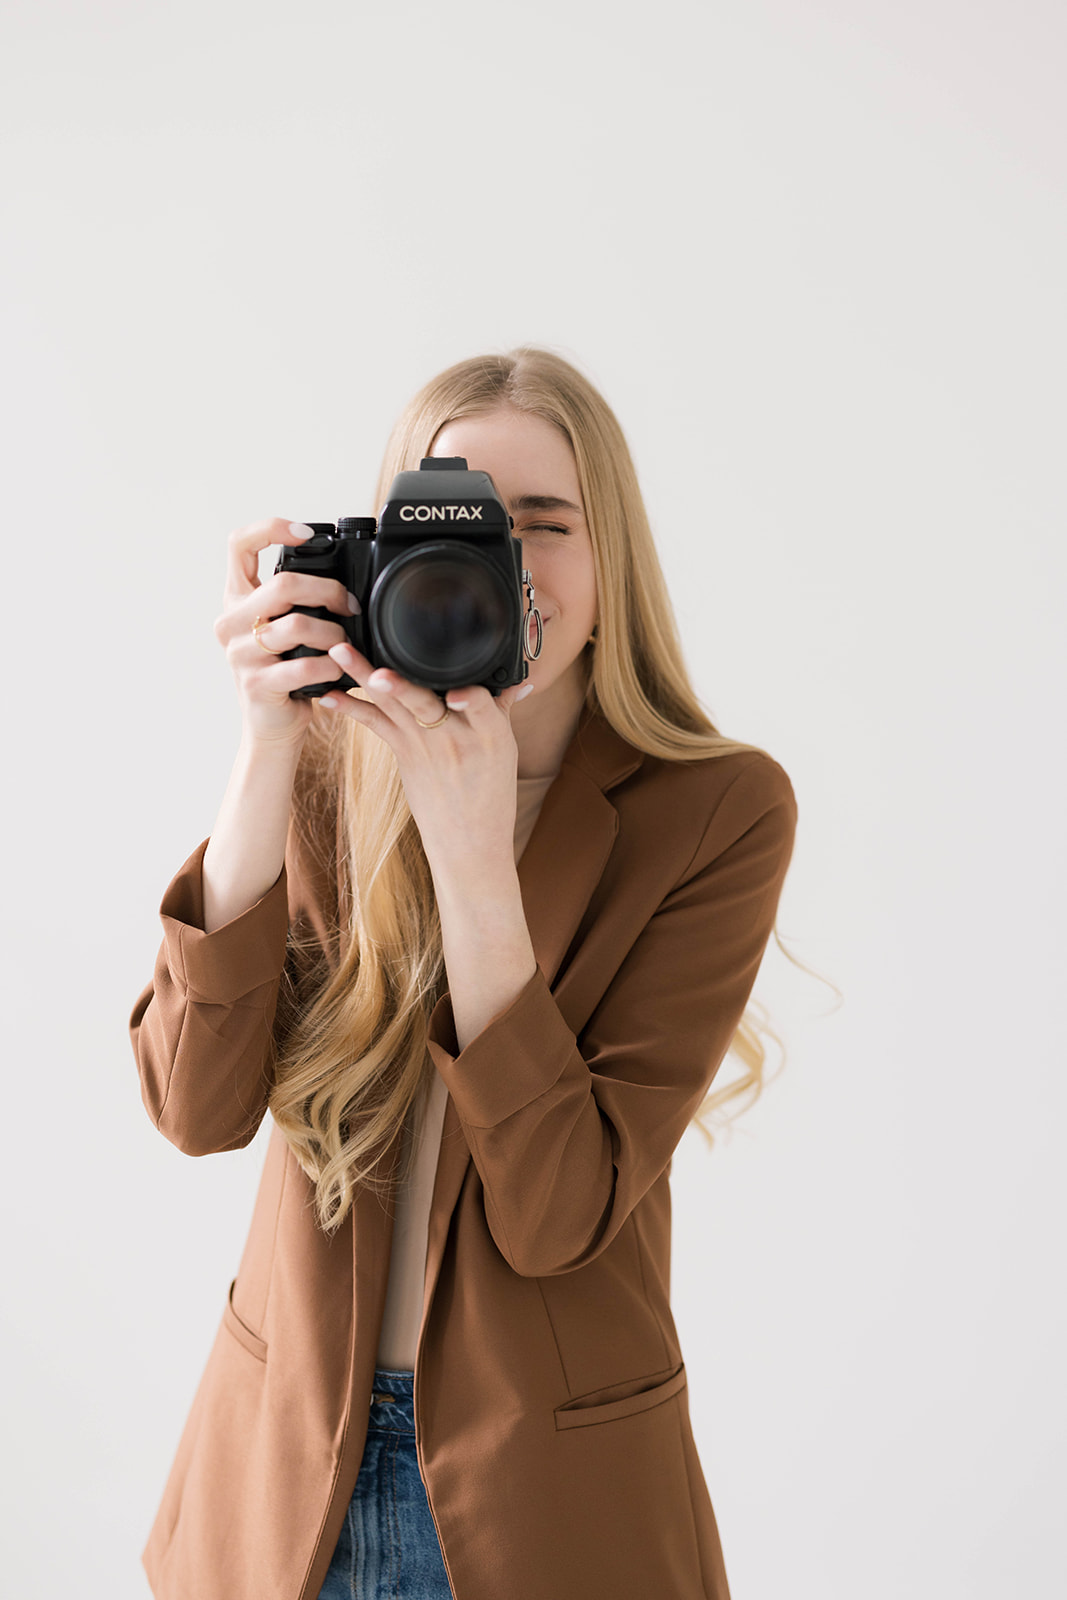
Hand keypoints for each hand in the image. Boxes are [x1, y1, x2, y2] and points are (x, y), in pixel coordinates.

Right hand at [214, 518, 357, 744]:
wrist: (272, 727)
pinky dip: (331, 666)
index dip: (271, 528)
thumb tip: (342, 580)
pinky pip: (304, 666)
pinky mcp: (256, 685)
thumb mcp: (283, 630)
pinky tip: (338, 671)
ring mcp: (239, 654)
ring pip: (296, 625)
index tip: (305, 534)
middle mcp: (231, 622)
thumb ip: (295, 602)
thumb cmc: (285, 674)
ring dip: (334, 634)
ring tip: (345, 645)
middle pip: (282, 584)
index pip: (238, 544)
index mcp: (237, 600)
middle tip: (350, 605)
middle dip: (328, 591)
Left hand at [320, 642, 533, 884]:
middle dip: (398, 682)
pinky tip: (328, 694)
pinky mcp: (403, 752)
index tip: (459, 693)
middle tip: (375, 667)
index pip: (482, 708)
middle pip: (424, 701)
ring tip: (341, 653)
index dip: (470, 698)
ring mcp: (424, 745)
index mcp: (489, 733)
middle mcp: (454, 737)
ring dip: (363, 676)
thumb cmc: (492, 793)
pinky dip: (350, 708)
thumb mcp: (505, 748)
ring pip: (391, 703)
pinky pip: (373, 724)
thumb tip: (519, 680)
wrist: (470, 841)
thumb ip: (501, 708)